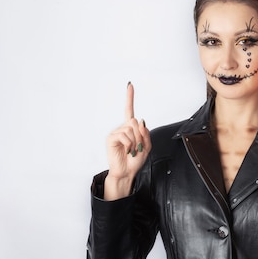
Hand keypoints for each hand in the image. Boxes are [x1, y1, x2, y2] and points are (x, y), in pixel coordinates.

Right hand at [103, 82, 151, 199]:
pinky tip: (126, 151)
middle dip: (140, 136)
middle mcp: (122, 128)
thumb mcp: (147, 147)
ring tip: (132, 151)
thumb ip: (145, 133)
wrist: (126, 173)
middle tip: (138, 148)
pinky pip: (124, 135)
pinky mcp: (111, 138)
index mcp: (131, 128)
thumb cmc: (135, 161)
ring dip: (135, 142)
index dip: (129, 97)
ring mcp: (116, 132)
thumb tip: (140, 121)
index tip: (129, 85)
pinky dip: (128, 144)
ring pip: (130, 129)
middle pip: (134, 121)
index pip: (129, 110)